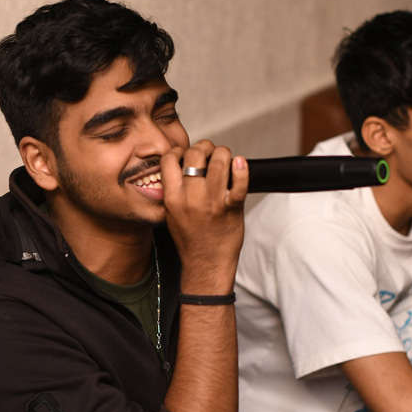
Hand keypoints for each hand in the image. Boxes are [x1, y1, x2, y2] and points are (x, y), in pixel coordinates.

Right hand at [160, 140, 247, 292]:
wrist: (206, 264)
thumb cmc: (191, 239)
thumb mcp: (171, 213)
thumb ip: (174, 189)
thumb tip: (181, 165)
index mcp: (172, 197)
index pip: (169, 159)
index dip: (179, 150)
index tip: (186, 153)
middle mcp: (190, 197)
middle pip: (195, 154)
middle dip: (204, 147)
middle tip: (210, 153)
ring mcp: (212, 202)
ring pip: (218, 161)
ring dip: (223, 154)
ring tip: (226, 160)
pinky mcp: (231, 208)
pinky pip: (239, 183)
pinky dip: (242, 169)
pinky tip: (240, 164)